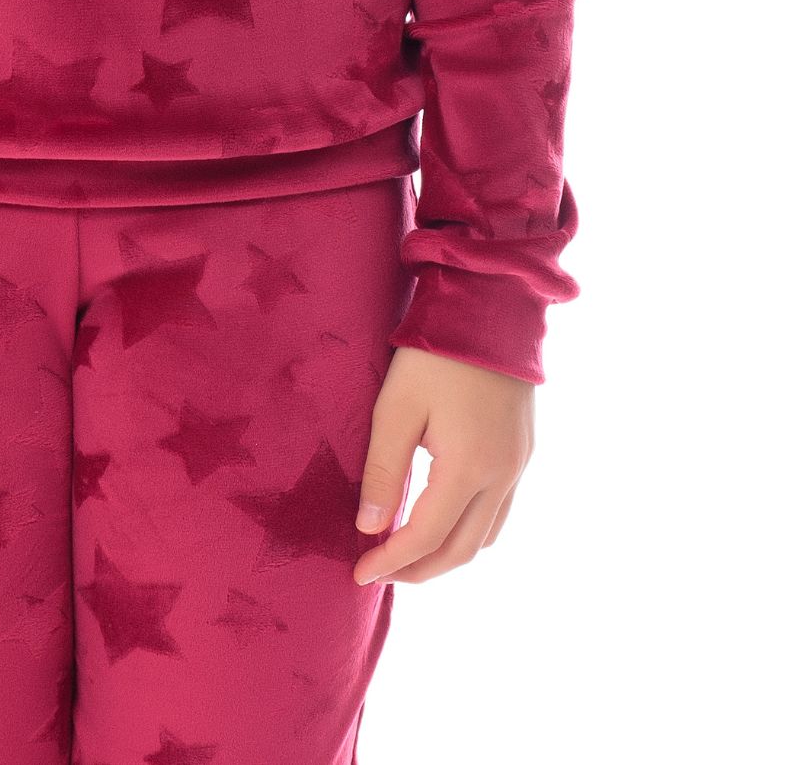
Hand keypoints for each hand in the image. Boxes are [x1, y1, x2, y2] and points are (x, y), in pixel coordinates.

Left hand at [351, 345, 534, 585]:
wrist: (488, 307)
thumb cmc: (435, 354)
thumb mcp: (395, 407)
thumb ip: (382, 470)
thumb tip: (369, 527)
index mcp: (468, 467)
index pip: (425, 537)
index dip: (390, 561)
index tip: (358, 574)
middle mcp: (502, 476)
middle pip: (461, 550)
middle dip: (419, 571)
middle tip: (380, 573)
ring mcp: (519, 465)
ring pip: (486, 537)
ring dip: (447, 555)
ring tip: (408, 554)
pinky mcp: (523, 452)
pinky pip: (500, 513)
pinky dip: (469, 531)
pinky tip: (442, 522)